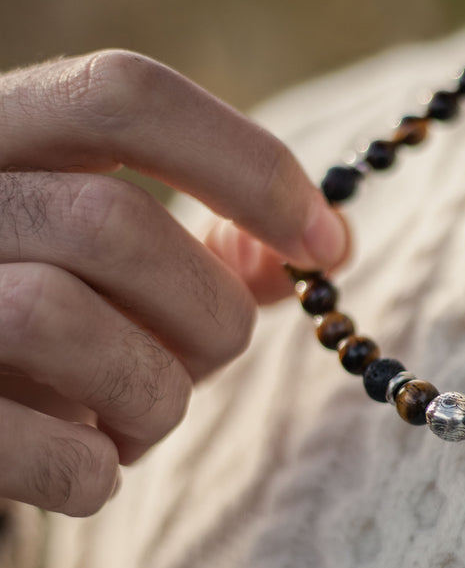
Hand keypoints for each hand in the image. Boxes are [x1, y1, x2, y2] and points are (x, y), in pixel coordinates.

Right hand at [0, 51, 346, 515]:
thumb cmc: (40, 304)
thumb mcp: (108, 248)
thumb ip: (213, 242)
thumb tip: (329, 245)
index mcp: (5, 131)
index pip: (129, 96)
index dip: (249, 165)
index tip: (325, 243)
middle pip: (113, 222)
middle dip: (207, 311)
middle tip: (210, 355)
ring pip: (58, 320)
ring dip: (152, 396)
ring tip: (141, 415)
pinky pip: (34, 446)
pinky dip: (91, 470)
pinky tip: (88, 466)